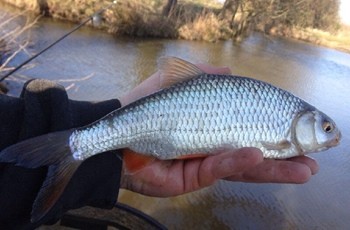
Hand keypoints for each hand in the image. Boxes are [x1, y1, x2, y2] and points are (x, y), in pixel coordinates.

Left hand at [119, 62, 318, 196]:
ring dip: (274, 167)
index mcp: (214, 122)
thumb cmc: (144, 105)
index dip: (275, 129)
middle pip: (255, 151)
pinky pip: (219, 168)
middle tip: (312, 161)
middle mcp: (215, 143)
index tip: (301, 131)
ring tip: (303, 170)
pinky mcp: (193, 177)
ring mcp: (206, 162)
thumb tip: (231, 71)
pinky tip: (256, 154)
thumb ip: (205, 74)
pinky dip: (236, 161)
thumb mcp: (177, 79)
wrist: (118, 133)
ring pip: (245, 166)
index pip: (251, 126)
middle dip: (285, 156)